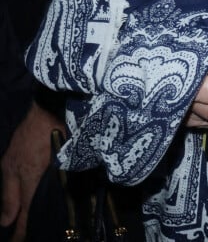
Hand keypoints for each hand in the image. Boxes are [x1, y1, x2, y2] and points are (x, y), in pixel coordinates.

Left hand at [0, 101, 63, 240]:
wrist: (53, 114)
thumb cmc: (29, 140)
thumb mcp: (10, 166)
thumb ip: (9, 195)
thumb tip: (5, 222)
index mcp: (32, 191)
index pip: (25, 223)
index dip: (19, 236)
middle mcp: (48, 190)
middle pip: (40, 217)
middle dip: (32, 227)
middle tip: (24, 234)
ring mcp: (59, 181)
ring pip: (49, 206)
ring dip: (42, 214)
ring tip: (36, 221)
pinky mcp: (66, 172)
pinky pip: (57, 193)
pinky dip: (51, 200)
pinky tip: (46, 200)